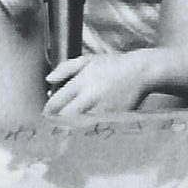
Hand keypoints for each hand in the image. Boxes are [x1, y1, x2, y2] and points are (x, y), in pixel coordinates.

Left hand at [43, 48, 163, 115]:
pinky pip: (96, 126)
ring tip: (68, 127)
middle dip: (58, 121)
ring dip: (72, 126)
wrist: (140, 72)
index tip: (46, 113)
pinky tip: (86, 126)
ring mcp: (103, 108)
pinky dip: (88, 127)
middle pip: (66, 116)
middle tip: (54, 123)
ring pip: (80, 124)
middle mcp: (91, 96)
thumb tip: (48, 80)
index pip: (57, 101)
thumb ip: (65, 68)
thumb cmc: (112, 65)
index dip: (48, 110)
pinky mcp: (114, 117)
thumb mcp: (87, 60)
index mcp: (82, 81)